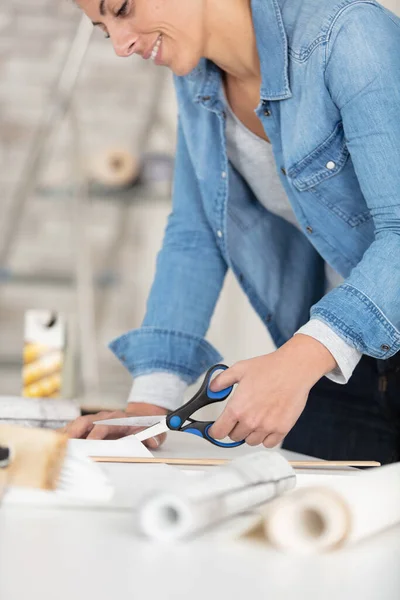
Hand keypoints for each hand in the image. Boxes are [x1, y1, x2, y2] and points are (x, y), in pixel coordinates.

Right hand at [59, 402, 167, 449]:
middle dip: (74, 432)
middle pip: (84, 422)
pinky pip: (74, 428)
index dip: (96, 434)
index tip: (89, 444)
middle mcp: (104, 417)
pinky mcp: (90, 425)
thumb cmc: (146, 427)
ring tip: (55, 445)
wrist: (142, 417)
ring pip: (76, 424)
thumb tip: (152, 441)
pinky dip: (64, 434)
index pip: (103, 425)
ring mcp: (95, 420)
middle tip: (64, 445)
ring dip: (66, 434)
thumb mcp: (153, 431)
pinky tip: (54, 442)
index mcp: (118, 418)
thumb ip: (153, 436)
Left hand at [209, 335, 336, 447]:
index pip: (218, 433)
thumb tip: (212, 389)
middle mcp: (250, 421)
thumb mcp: (239, 369)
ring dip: (250, 433)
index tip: (216, 429)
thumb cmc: (269, 368)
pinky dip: (266, 437)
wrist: (293, 369)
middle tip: (240, 416)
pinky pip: (268, 443)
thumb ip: (221, 381)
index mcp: (237, 408)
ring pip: (251, 441)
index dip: (215, 431)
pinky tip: (267, 424)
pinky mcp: (282, 429)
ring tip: (255, 419)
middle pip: (234, 437)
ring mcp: (266, 427)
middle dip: (234, 428)